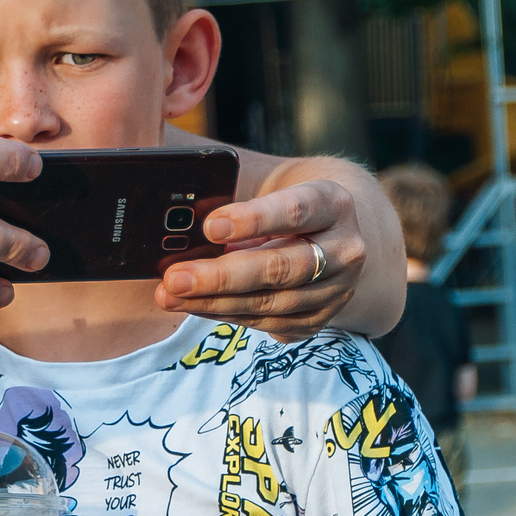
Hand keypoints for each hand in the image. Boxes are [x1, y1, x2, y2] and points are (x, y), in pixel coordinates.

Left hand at [157, 174, 366, 336]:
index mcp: (333, 205)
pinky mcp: (319, 319)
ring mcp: (336, 291)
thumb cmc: (286, 207)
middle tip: (175, 278)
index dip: (253, 220)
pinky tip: (194, 305)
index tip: (210, 227)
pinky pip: (267, 323)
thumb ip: (236, 204)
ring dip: (214, 302)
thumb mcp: (274, 192)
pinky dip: (226, 315)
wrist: (327, 234)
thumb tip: (182, 229)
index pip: (295, 211)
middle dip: (221, 277)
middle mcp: (345, 250)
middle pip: (280, 268)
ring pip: (271, 303)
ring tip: (171, 295)